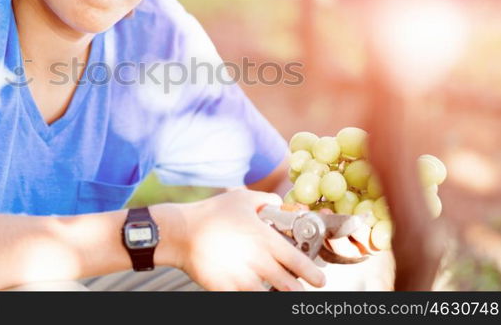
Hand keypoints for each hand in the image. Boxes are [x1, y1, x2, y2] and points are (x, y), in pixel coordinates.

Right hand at [177, 189, 326, 290]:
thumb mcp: (242, 198)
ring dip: (278, 297)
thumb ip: (268, 200)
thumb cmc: (211, 213)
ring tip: (278, 293)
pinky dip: (255, 298)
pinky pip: (248, 301)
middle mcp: (258, 261)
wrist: (180, 232)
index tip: (319, 279)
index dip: (313, 273)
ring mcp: (242, 278)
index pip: (299, 262)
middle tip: (299, 288)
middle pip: (291, 286)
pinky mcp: (227, 290)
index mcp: (266, 240)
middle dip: (298, 290)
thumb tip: (284, 206)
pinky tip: (254, 292)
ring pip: (272, 298)